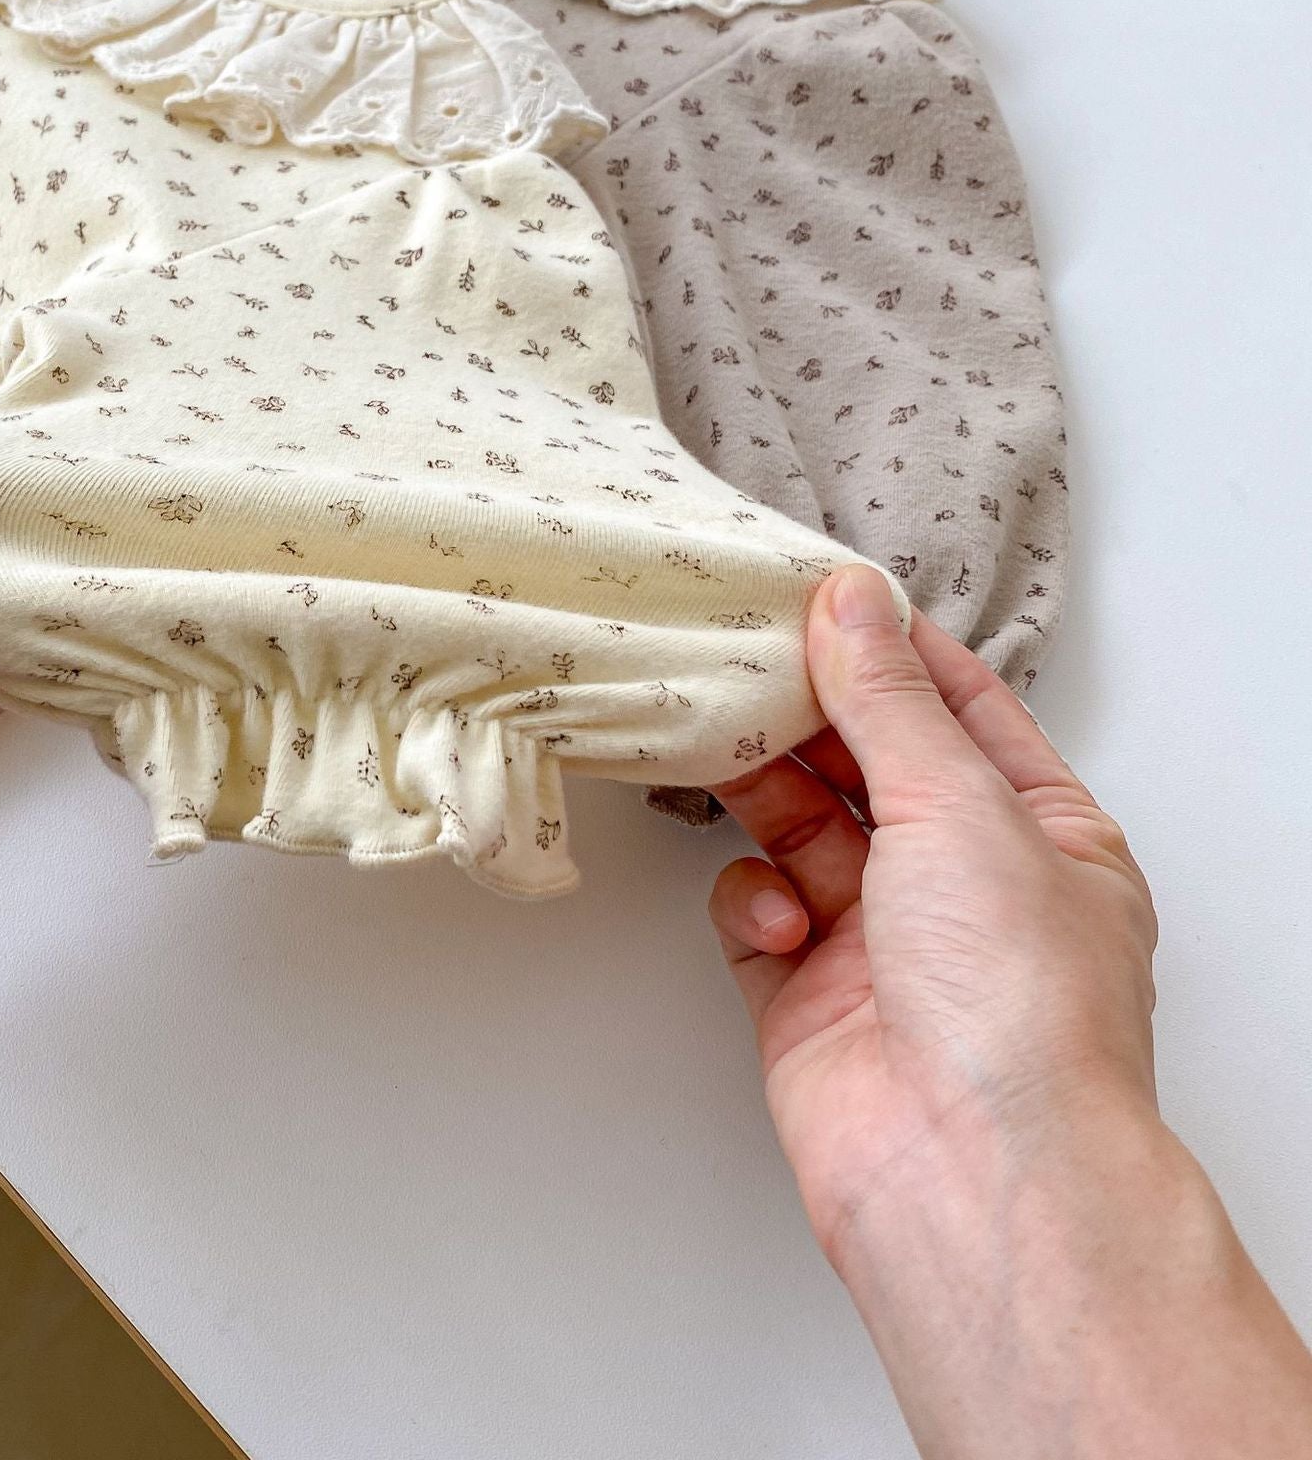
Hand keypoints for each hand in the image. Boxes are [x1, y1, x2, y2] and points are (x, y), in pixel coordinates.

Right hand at [706, 566, 1311, 1458]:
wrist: (968, 1173)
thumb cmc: (1018, 1008)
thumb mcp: (960, 807)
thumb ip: (889, 700)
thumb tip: (853, 603)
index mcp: (1040, 836)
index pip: (961, 712)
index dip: (892, 650)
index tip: (823, 597)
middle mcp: (964, 887)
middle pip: (868, 765)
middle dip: (810, 718)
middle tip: (748, 661)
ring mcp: (883, 942)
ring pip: (801, 828)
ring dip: (766, 793)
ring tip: (730, 753)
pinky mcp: (806, 994)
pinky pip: (756, 909)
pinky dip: (752, 899)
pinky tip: (777, 915)